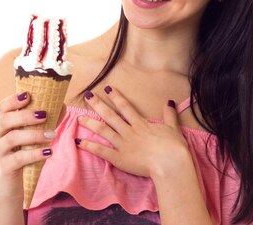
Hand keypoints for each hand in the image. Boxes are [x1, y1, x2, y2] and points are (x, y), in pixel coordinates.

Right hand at [0, 92, 55, 199]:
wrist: (11, 186)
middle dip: (26, 115)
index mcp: (1, 125)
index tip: (29, 95)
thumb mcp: (31, 137)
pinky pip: (19, 158)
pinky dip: (35, 153)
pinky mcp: (4, 168)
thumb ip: (44, 122)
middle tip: (45, 115)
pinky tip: (48, 152)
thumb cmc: (23, 156)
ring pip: (13, 138)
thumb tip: (62, 105)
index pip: (3, 107)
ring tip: (52, 134)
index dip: (14, 99)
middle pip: (6, 120)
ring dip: (34, 134)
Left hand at [76, 86, 191, 178]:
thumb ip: (169, 115)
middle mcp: (129, 131)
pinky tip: (79, 141)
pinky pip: (101, 151)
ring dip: (90, 123)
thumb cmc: (173, 147)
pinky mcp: (119, 158)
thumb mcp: (173, 128)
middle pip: (110, 115)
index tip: (107, 89)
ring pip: (103, 131)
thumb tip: (170, 102)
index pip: (125, 107)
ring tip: (79, 117)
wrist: (170, 163)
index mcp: (140, 124)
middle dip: (98, 105)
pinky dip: (89, 146)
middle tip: (87, 96)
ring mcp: (122, 144)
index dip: (115, 97)